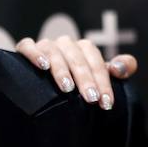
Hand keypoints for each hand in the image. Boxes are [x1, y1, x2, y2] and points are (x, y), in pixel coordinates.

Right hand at [15, 36, 136, 108]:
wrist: (44, 84)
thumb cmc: (78, 81)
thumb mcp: (101, 77)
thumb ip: (121, 68)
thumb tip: (120, 69)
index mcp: (84, 48)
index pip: (96, 62)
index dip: (103, 81)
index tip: (106, 102)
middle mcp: (65, 44)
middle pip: (77, 58)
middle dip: (85, 79)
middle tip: (91, 99)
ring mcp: (45, 45)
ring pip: (54, 52)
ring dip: (62, 69)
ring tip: (67, 88)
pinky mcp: (26, 48)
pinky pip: (28, 45)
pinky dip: (35, 54)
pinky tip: (42, 67)